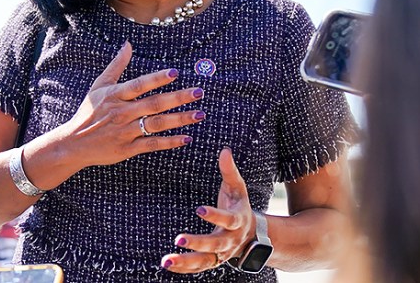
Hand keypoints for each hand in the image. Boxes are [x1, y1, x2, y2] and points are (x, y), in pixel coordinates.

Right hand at [58, 41, 205, 166]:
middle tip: (198, 92)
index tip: (176, 72)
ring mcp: (126, 132)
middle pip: (154, 104)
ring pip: (157, 124)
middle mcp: (122, 112)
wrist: (74, 143)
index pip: (139, 85)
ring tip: (199, 114)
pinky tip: (186, 137)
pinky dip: (170, 142)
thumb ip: (117, 65)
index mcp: (115, 95)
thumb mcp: (99, 86)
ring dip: (180, 119)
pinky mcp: (128, 148)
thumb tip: (128, 44)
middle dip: (178, 98)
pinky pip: (152, 144)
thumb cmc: (88, 112)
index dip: (157, 78)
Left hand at [162, 148, 254, 273]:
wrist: (252, 234)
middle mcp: (230, 240)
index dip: (214, 215)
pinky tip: (168, 265)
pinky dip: (184, 268)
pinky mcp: (213, 261)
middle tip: (179, 239)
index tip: (199, 210)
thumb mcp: (238, 188)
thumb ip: (230, 171)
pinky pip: (198, 268)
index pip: (227, 219)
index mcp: (237, 220)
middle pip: (214, 244)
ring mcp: (221, 253)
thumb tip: (225, 150)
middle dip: (197, 243)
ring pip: (204, 261)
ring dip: (186, 261)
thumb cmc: (239, 205)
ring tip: (166, 260)